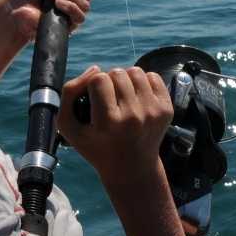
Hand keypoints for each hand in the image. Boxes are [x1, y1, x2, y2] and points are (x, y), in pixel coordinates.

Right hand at [57, 65, 173, 186]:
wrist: (131, 167)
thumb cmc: (95, 145)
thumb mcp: (69, 126)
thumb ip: (70, 93)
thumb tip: (95, 68)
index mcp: (108, 122)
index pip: (99, 79)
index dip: (93, 85)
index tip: (94, 100)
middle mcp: (133, 117)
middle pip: (117, 73)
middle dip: (109, 81)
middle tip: (108, 100)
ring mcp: (152, 112)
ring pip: (135, 71)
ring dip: (126, 80)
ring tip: (122, 97)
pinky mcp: (166, 109)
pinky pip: (153, 77)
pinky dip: (143, 83)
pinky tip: (137, 98)